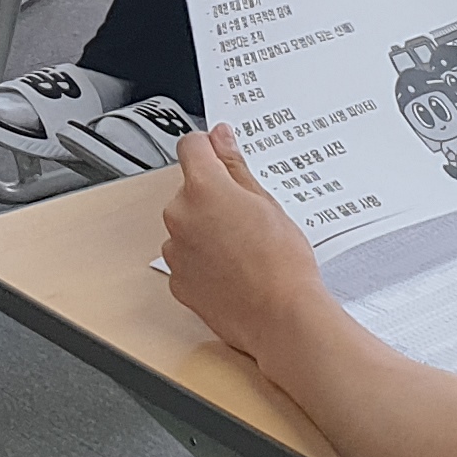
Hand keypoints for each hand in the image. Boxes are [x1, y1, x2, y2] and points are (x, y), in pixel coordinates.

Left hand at [162, 126, 326, 362]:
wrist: (280, 318)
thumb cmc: (281, 264)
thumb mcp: (266, 203)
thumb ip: (235, 166)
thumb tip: (220, 138)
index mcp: (203, 189)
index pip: (191, 146)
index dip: (209, 147)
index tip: (220, 153)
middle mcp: (180, 215)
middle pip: (189, 190)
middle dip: (213, 197)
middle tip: (247, 216)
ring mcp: (175, 250)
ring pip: (187, 225)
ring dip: (206, 230)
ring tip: (243, 249)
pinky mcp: (177, 280)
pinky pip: (186, 258)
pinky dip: (202, 260)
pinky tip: (232, 270)